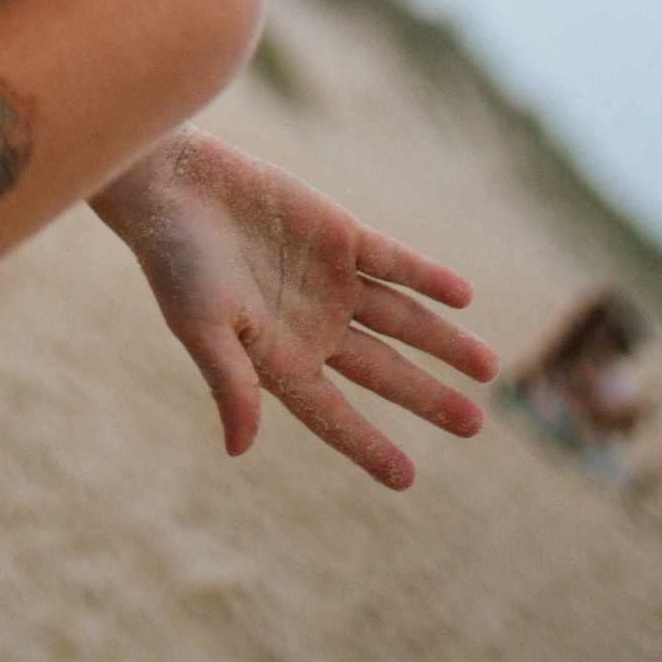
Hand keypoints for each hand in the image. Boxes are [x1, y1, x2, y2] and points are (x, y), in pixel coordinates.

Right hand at [94, 133, 497, 486]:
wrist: (173, 183)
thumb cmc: (175, 262)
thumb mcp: (200, 327)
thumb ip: (229, 382)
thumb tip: (239, 449)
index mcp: (278, 358)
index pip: (333, 414)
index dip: (368, 446)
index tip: (407, 478)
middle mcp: (313, 324)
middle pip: (383, 370)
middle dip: (429, 397)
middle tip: (476, 425)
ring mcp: (331, 279)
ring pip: (400, 317)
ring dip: (443, 340)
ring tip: (489, 367)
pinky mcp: (340, 233)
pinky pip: (394, 261)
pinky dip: (428, 277)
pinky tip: (463, 295)